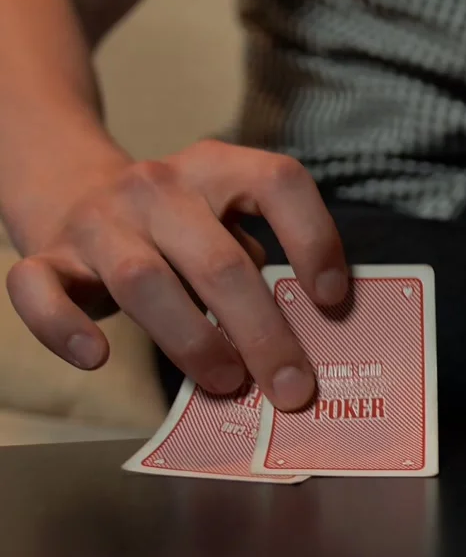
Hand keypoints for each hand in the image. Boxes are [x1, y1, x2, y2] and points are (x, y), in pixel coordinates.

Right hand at [6, 141, 346, 410]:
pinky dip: (64, 329)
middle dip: (263, 334)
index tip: (333, 302)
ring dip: (193, 342)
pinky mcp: (47, 256)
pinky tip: (97, 358)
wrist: (73, 192)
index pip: (276, 182)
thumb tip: (304, 336)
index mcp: (213, 168)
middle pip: (219, 261)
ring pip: (144, 281)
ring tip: (225, 383)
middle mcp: (156, 187)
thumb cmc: (169, 229)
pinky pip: (40, 292)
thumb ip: (254, 259)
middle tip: (291, 388)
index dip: (314, 239)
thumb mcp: (219, 221)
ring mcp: (98, 221)